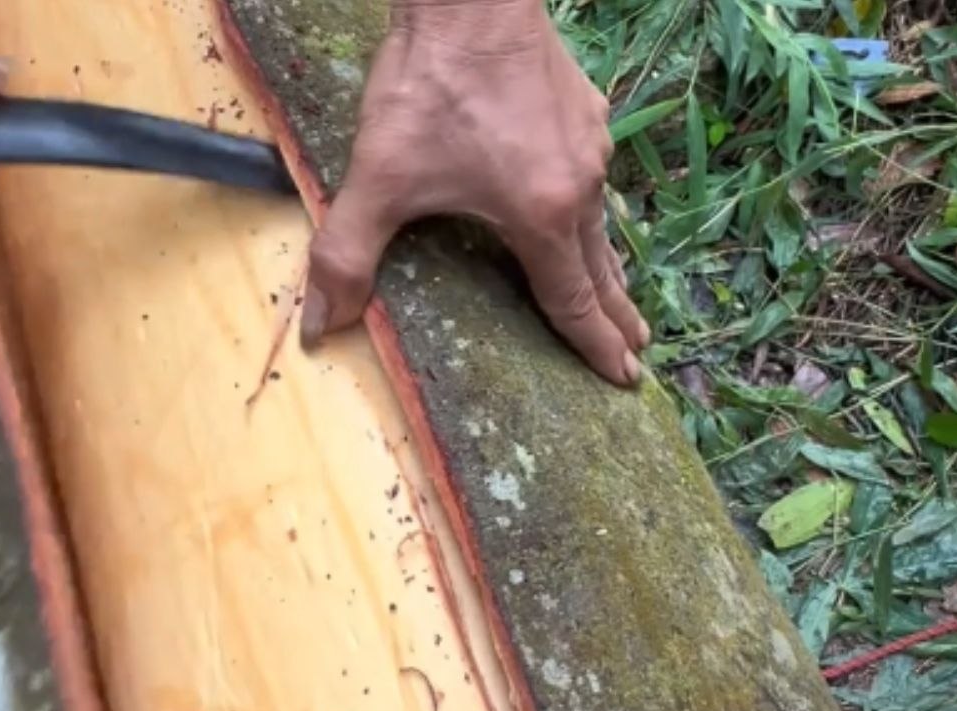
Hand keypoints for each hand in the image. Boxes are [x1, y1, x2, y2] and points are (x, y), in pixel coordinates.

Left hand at [299, 0, 648, 386]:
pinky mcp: (585, 108)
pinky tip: (579, 201)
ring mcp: (590, 143)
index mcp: (541, 216)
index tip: (623, 378)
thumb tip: (321, 329)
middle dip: (617, 315)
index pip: (572, 300)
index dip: (594, 344)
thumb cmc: (429, 86)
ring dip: (607, 261)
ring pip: (602, 220)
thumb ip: (346, 256)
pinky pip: (592, 174)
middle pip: (602, 268)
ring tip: (613, 287)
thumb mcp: (379, 177)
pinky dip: (591, 207)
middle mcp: (579, 185)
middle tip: (636, 351)